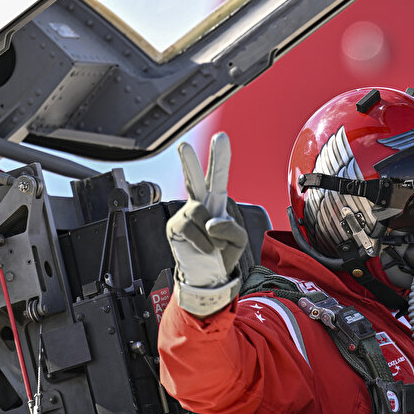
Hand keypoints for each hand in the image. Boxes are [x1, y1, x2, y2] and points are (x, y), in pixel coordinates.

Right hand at [166, 132, 247, 315]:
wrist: (207, 276)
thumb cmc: (222, 253)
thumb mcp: (239, 240)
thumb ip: (232, 228)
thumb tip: (211, 222)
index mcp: (215, 201)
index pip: (218, 177)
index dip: (220, 157)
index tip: (221, 137)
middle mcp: (199, 203)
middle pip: (195, 179)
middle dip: (189, 162)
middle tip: (183, 145)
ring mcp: (185, 215)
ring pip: (201, 213)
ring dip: (212, 233)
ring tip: (212, 245)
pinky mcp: (174, 227)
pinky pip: (192, 230)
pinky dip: (203, 243)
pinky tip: (204, 249)